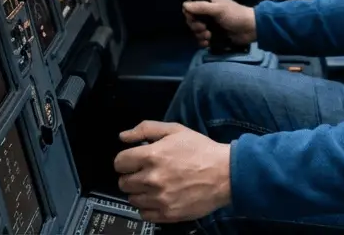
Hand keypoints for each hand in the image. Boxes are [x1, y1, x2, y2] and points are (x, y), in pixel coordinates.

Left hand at [115, 122, 230, 222]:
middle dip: (131, 176)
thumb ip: (146, 129)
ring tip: (154, 186)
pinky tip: (159, 198)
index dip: (125, 160)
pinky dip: (148, 207)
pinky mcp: (167, 214)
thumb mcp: (175, 130)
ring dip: (139, 192)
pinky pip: (144, 214)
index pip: (119, 163)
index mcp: (151, 156)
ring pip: (132, 199)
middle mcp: (152, 179)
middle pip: (123, 182)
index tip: (133, 161)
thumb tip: (123, 137)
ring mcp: (159, 199)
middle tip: (145, 173)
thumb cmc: (201, 150)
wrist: (225, 174)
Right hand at [184, 0, 256, 48]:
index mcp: (209, 1)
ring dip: (199, 35)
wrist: (251, 29)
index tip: (194, 19)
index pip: (191, 6)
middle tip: (203, 29)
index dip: (190, 13)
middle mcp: (208, 11)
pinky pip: (202, 38)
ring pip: (196, 30)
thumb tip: (184, 6)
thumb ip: (201, 7)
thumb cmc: (235, 15)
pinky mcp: (214, 34)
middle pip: (192, 19)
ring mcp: (211, 24)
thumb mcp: (218, 9)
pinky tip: (207, 43)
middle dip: (195, 26)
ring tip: (208, 36)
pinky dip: (203, 41)